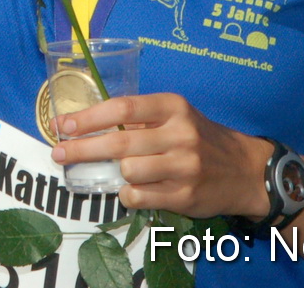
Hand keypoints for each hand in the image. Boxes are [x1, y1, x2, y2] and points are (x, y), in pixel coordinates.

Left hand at [52, 93, 268, 217]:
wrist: (245, 170)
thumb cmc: (200, 138)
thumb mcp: (175, 117)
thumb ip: (139, 119)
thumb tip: (87, 124)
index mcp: (173, 107)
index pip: (122, 108)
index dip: (88, 118)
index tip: (63, 125)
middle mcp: (180, 134)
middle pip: (119, 142)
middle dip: (81, 149)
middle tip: (58, 153)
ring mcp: (184, 167)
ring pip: (128, 171)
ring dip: (114, 173)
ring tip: (117, 171)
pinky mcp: (185, 196)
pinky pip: (139, 196)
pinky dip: (128, 194)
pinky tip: (132, 189)